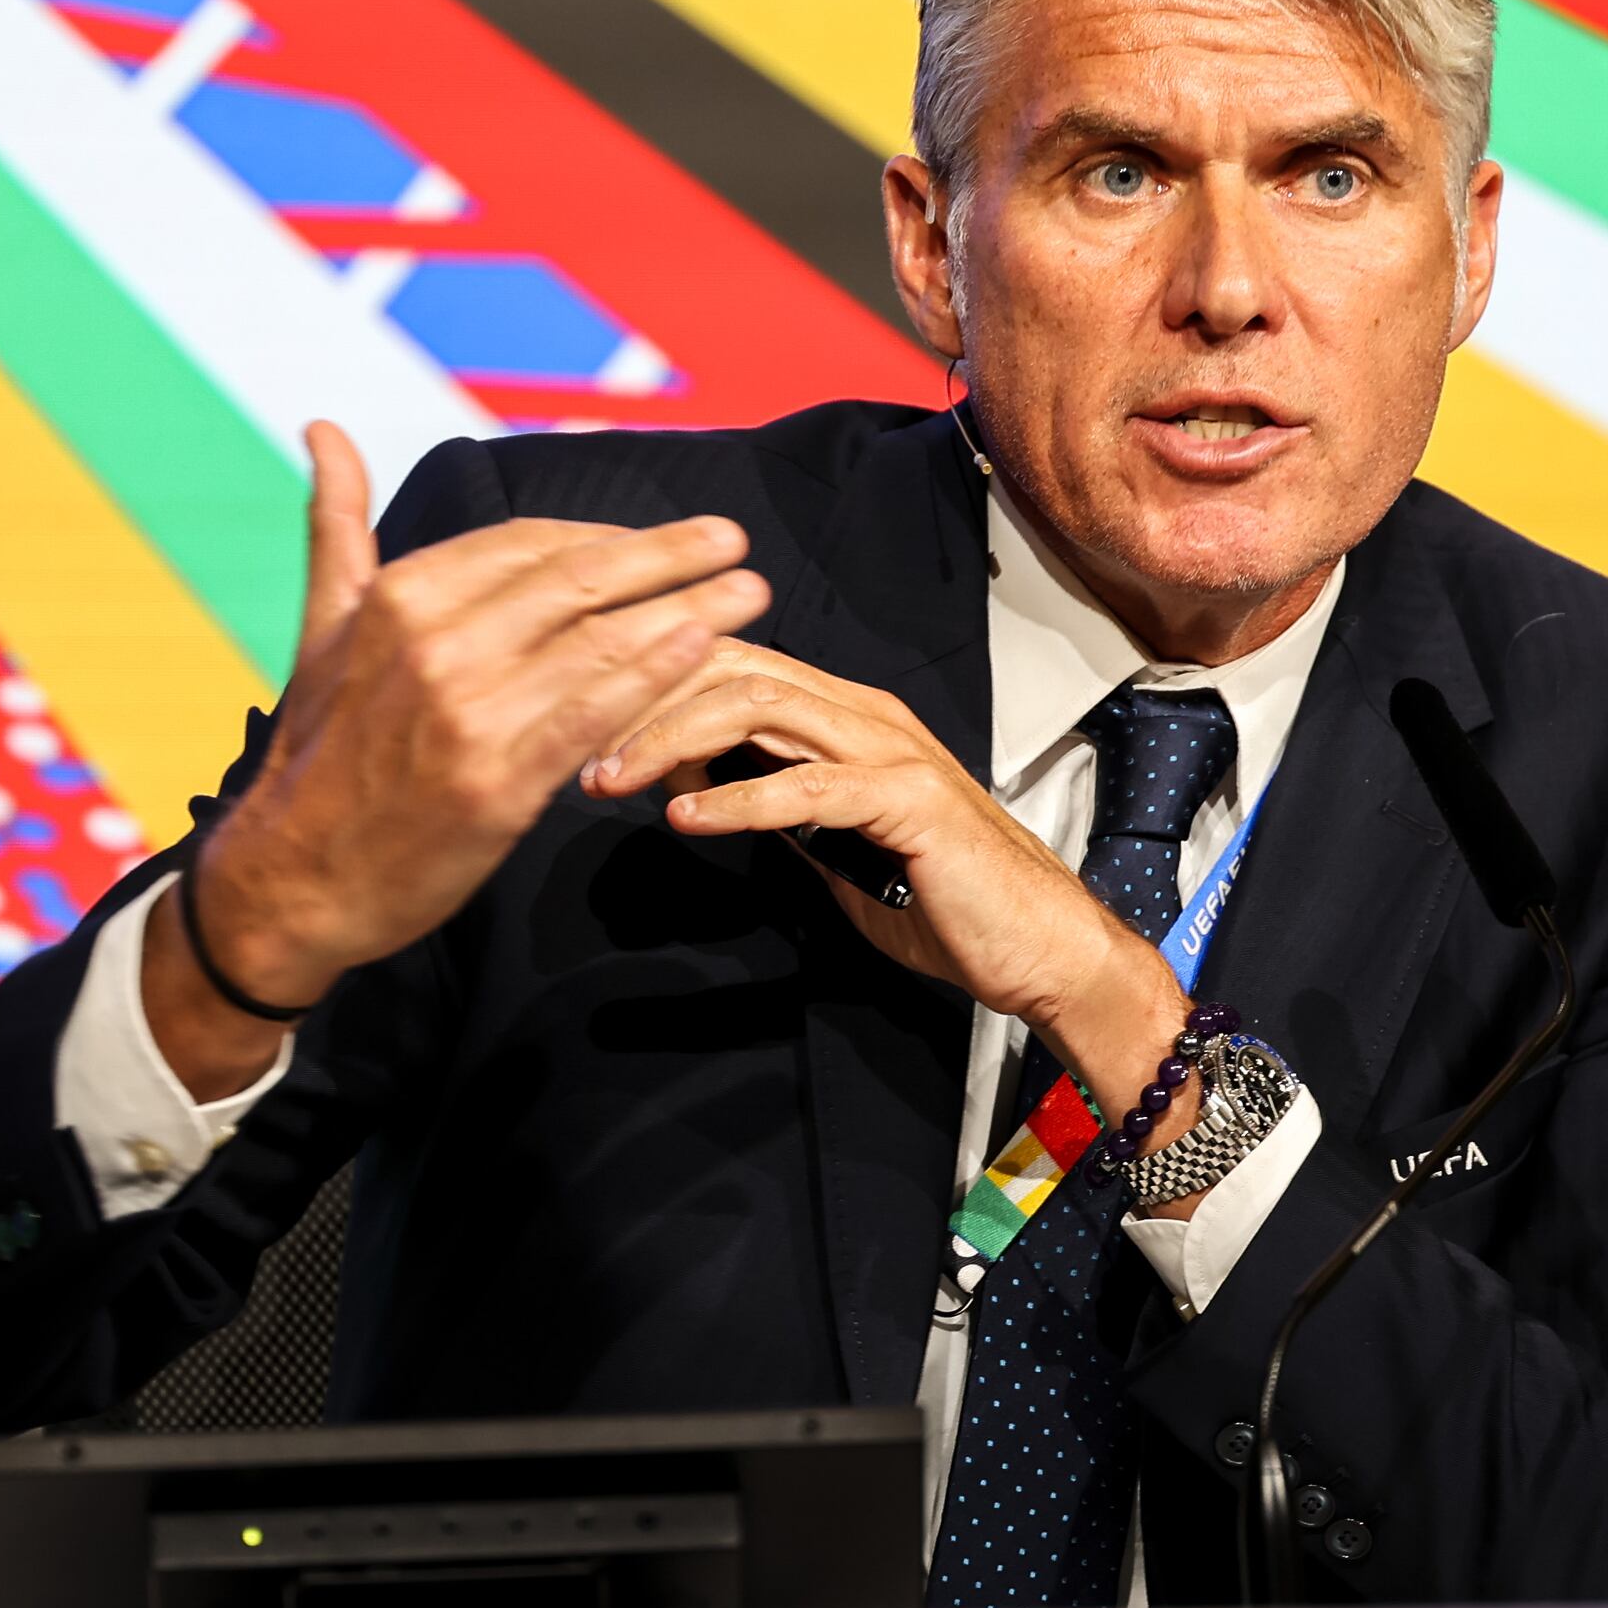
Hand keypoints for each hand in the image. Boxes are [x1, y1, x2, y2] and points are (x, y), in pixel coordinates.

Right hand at [147, 423, 769, 1096]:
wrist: (296, 878)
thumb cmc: (320, 748)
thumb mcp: (321, 625)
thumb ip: (337, 525)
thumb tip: (323, 428)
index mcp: (399, 597)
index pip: (527, 543)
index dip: (603, 536)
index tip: (657, 537)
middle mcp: (434, 644)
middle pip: (576, 580)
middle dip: (665, 554)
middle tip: (731, 536)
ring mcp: (468, 713)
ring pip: (598, 642)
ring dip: (686, 607)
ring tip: (748, 589)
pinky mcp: (498, 782)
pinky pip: (593, 713)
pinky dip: (654, 674)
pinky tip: (703, 647)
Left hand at [588, 640, 1200, 1153]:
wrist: (1038, 945)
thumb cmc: (938, 897)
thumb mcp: (829, 842)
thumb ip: (769, 803)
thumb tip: (689, 784)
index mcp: (840, 714)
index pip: (727, 662)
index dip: (646, 680)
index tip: (575, 722)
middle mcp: (863, 713)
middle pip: (731, 665)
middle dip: (639, 695)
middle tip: (569, 744)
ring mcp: (890, 751)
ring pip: (761, 706)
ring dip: (672, 739)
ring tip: (608, 778)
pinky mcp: (911, 801)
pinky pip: (809, 786)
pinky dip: (738, 800)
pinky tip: (684, 819)